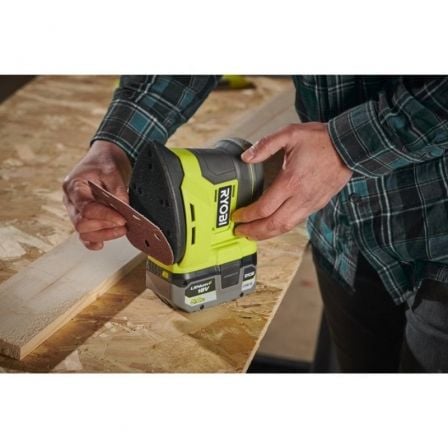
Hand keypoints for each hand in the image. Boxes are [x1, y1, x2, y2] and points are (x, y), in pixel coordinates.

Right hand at [62, 140, 131, 249]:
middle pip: (81, 224)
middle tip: (124, 224)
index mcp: (73, 186)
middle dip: (104, 226)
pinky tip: (103, 243)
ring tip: (121, 230)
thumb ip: (117, 190)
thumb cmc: (102, 164)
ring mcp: (75, 211)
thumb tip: (124, 209)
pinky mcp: (82, 218)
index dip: (105, 216)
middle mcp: (70, 201)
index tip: (122, 219)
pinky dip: (93, 242)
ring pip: (83, 232)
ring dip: (103, 235)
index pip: (86, 208)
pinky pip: (84, 236)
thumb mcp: (112, 171)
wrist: (101, 161)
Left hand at [232, 122, 351, 239]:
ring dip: (267, 234)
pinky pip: (296, 222)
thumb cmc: (321, 140)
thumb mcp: (290, 134)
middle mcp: (301, 198)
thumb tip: (246, 157)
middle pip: (274, 225)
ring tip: (253, 234)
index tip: (237, 216)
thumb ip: (266, 145)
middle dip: (254, 232)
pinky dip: (281, 228)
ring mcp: (310, 204)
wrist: (349, 147)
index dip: (247, 215)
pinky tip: (272, 226)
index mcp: (291, 182)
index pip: (264, 208)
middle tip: (240, 232)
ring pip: (285, 227)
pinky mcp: (317, 205)